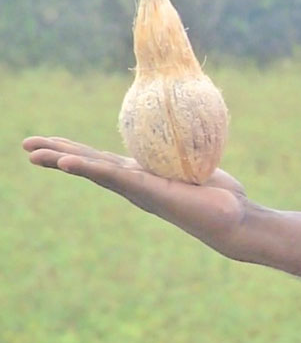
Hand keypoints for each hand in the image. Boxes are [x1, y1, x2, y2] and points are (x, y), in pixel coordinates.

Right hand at [22, 136, 248, 255]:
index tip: (48, 142)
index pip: (102, 159)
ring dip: (63, 160)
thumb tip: (189, 125)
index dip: (75, 150)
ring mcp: (139, 189)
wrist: (233, 218)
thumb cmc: (218, 194)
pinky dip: (89, 168)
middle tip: (25, 145)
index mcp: (141, 175)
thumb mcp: (195, 165)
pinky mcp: (148, 192)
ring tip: (35, 153)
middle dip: (57, 154)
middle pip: (89, 165)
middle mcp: (134, 184)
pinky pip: (115, 176)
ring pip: (94, 170)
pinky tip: (67, 163)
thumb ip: (184, 151)